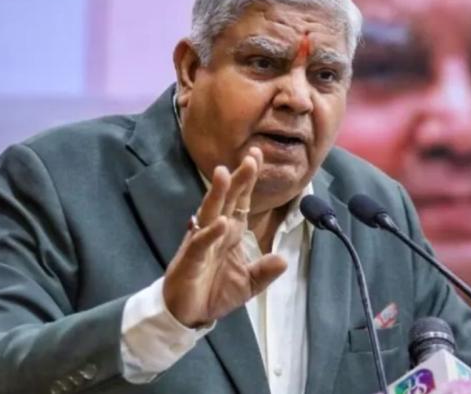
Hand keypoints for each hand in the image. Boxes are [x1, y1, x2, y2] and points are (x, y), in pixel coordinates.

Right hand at [162, 147, 287, 326]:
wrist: (188, 314)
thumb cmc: (214, 292)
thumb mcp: (248, 285)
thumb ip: (264, 271)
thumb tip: (283, 260)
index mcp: (230, 233)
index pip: (241, 201)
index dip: (248, 180)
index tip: (257, 156)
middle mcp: (215, 232)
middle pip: (227, 200)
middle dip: (239, 178)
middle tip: (251, 156)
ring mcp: (201, 244)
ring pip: (210, 213)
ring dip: (218, 194)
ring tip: (225, 173)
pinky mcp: (190, 260)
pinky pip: (200, 243)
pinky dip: (210, 233)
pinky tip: (220, 222)